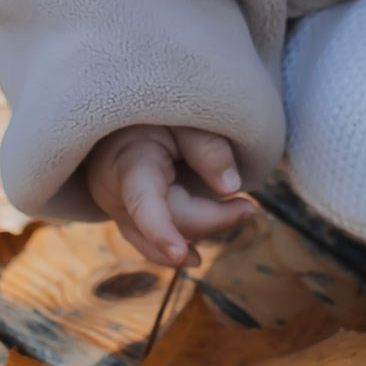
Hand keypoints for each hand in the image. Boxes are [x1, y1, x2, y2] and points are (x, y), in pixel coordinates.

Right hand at [85, 124, 255, 270]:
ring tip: (239, 215)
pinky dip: (174, 243)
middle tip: (250, 207)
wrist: (117, 112)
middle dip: (213, 218)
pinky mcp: (122, 216)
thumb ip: (207, 147)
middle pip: (170, 220)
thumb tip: (231, 187)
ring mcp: (116, 210)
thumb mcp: (184, 116)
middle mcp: (116, 194)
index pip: (143, 201)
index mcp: (130, 163)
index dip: (160, 230)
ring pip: (160, 239)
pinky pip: (147, 239)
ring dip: (200, 232)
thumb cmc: (154, 110)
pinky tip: (191, 256)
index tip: (179, 253)